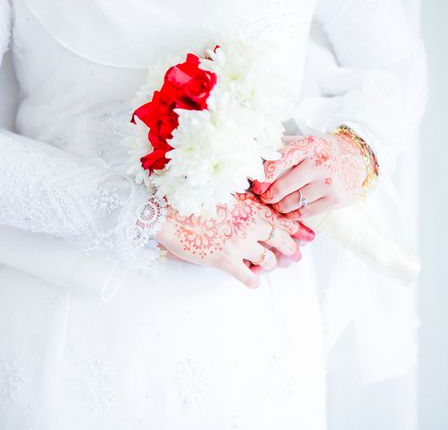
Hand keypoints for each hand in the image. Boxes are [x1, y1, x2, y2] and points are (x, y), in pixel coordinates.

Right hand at [155, 194, 314, 287]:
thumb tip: (258, 211)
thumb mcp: (224, 196)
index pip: (284, 220)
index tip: (307, 236)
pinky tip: (252, 280)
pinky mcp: (225, 261)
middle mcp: (250, 226)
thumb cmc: (192, 203)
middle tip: (294, 257)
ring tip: (267, 266)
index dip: (298, 230)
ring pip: (269, 260)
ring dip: (271, 265)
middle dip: (291, 250)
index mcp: (250, 208)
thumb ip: (244, 203)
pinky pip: (249, 277)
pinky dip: (253, 281)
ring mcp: (239, 245)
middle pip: (282, 241)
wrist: (169, 215)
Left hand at [253, 134, 366, 218]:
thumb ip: (278, 150)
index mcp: (308, 146)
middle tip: (264, 197)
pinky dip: (292, 214)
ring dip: (279, 206)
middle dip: (268, 195)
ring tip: (276, 203)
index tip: (255, 184)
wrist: (356, 156)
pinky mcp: (337, 199)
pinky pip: (306, 212)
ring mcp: (329, 183)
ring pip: (292, 202)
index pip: (276, 163)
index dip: (261, 177)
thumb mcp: (302, 143)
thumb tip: (250, 160)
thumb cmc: (320, 151)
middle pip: (282, 187)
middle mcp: (320, 163)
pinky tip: (288, 210)